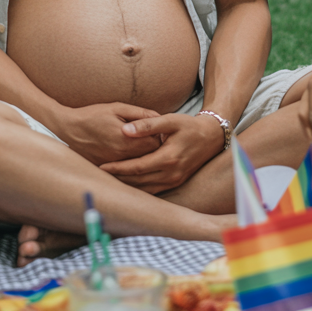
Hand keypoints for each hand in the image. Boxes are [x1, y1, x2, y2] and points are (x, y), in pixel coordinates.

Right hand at [59, 102, 162, 165]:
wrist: (68, 128)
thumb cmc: (93, 115)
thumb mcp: (117, 108)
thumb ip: (140, 113)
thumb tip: (159, 118)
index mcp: (126, 140)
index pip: (155, 144)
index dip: (157, 136)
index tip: (154, 130)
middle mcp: (121, 156)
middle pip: (149, 157)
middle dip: (152, 148)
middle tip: (148, 137)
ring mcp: (113, 165)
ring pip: (138, 166)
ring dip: (141, 157)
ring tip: (137, 145)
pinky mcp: (106, 170)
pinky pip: (125, 171)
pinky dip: (129, 164)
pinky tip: (125, 154)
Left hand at [99, 113, 222, 192]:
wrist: (211, 137)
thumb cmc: (189, 126)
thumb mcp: (169, 120)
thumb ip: (147, 124)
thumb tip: (124, 130)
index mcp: (168, 158)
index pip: (137, 167)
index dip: (118, 168)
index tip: (102, 166)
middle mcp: (171, 173)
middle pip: (138, 181)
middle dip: (118, 179)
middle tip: (100, 175)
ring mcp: (174, 181)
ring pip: (145, 189)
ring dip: (127, 186)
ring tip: (109, 180)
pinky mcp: (175, 183)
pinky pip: (153, 190)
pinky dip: (138, 188)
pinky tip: (127, 183)